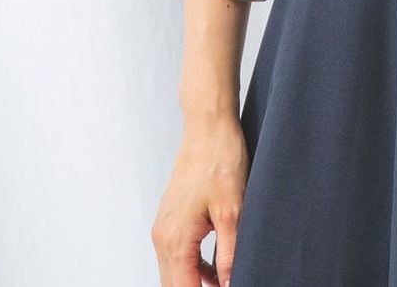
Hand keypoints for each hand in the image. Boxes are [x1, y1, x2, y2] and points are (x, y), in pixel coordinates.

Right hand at [150, 112, 249, 285]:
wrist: (208, 126)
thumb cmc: (220, 159)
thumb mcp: (233, 211)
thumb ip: (229, 254)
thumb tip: (230, 283)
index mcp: (176, 239)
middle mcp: (163, 237)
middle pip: (174, 286)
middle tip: (225, 286)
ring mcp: (164, 227)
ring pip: (174, 272)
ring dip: (194, 284)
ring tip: (222, 283)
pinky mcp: (171, 218)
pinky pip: (177, 255)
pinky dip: (193, 267)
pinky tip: (214, 269)